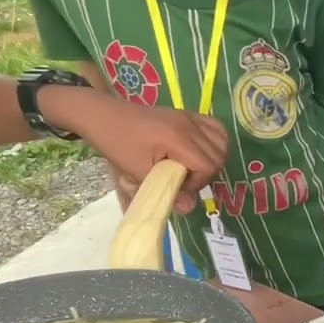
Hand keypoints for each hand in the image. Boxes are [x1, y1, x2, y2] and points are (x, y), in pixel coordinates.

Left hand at [43, 86, 227, 212]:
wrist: (102, 115)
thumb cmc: (116, 143)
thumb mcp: (137, 170)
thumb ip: (166, 189)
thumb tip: (190, 208)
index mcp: (178, 138)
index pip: (208, 165)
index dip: (198, 182)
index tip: (178, 187)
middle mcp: (190, 125)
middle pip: (219, 155)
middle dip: (205, 174)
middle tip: (182, 181)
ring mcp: (190, 117)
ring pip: (222, 140)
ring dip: (213, 158)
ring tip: (192, 167)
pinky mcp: (186, 114)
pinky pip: (215, 126)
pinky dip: (215, 141)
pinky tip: (199, 151)